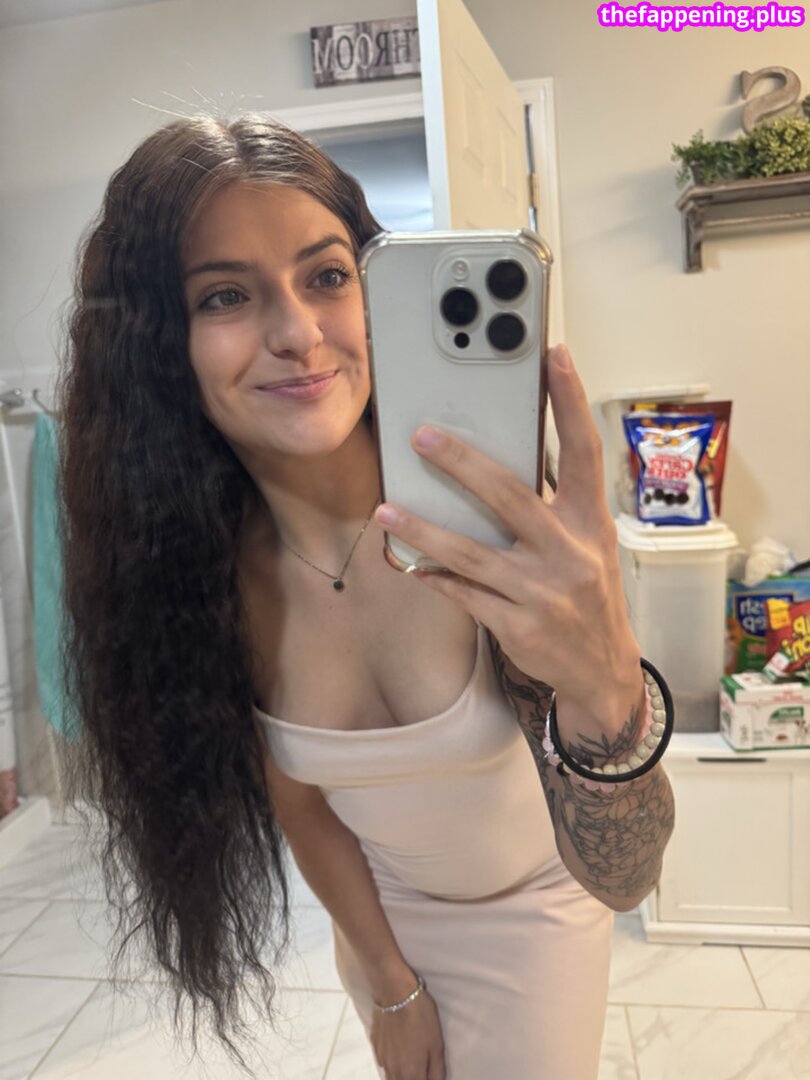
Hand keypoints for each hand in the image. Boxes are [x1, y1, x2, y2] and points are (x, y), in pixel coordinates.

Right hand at [370, 984, 446, 1079]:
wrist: (395, 993)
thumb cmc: (420, 1017)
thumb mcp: (437, 1044)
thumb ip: (437, 1070)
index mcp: (412, 1075)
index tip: (431, 1073)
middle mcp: (394, 1072)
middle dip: (414, 1079)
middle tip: (422, 1068)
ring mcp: (382, 1060)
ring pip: (391, 1078)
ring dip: (401, 1076)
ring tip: (410, 1060)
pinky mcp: (375, 1047)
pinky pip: (384, 1064)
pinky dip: (392, 1063)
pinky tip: (398, 1050)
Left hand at [373, 343, 641, 724]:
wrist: (602, 668)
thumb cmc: (589, 593)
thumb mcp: (588, 544)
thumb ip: (555, 503)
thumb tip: (508, 457)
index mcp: (590, 522)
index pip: (584, 452)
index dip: (570, 402)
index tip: (555, 355)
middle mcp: (570, 553)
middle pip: (511, 496)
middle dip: (463, 463)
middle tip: (421, 436)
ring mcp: (543, 593)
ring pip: (471, 554)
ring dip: (424, 530)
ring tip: (386, 511)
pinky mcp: (519, 627)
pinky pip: (465, 595)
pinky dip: (436, 577)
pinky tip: (410, 564)